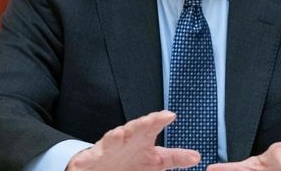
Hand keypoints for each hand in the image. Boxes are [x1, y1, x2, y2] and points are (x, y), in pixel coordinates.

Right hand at [66, 110, 199, 170]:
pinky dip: (85, 160)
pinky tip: (83, 161)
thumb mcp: (155, 161)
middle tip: (150, 121)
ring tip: (119, 134)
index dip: (160, 120)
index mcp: (141, 139)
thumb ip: (174, 158)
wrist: (103, 167)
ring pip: (110, 141)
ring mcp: (107, 149)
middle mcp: (124, 140)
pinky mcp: (90, 160)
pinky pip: (87, 160)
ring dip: (114, 137)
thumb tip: (197, 157)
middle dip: (140, 124)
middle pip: (133, 129)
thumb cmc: (131, 161)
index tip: (170, 115)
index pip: (152, 127)